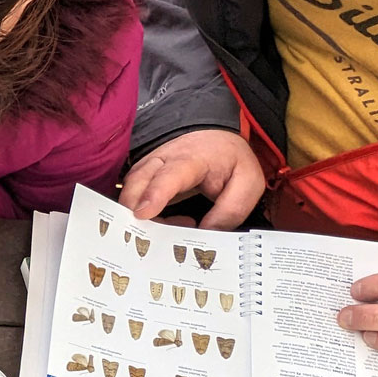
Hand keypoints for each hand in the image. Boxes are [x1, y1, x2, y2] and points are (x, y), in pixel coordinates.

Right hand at [119, 128, 265, 227]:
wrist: (216, 139)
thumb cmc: (231, 161)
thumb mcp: (248, 184)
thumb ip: (230, 211)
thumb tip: (206, 235)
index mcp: (192, 158)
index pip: (169, 175)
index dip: (155, 194)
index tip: (144, 213)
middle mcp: (163, 159)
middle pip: (137, 182)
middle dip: (134, 210)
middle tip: (152, 237)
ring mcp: (148, 166)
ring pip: (129, 191)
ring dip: (139, 217)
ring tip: (170, 230)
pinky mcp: (142, 176)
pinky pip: (131, 197)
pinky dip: (140, 216)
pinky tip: (164, 223)